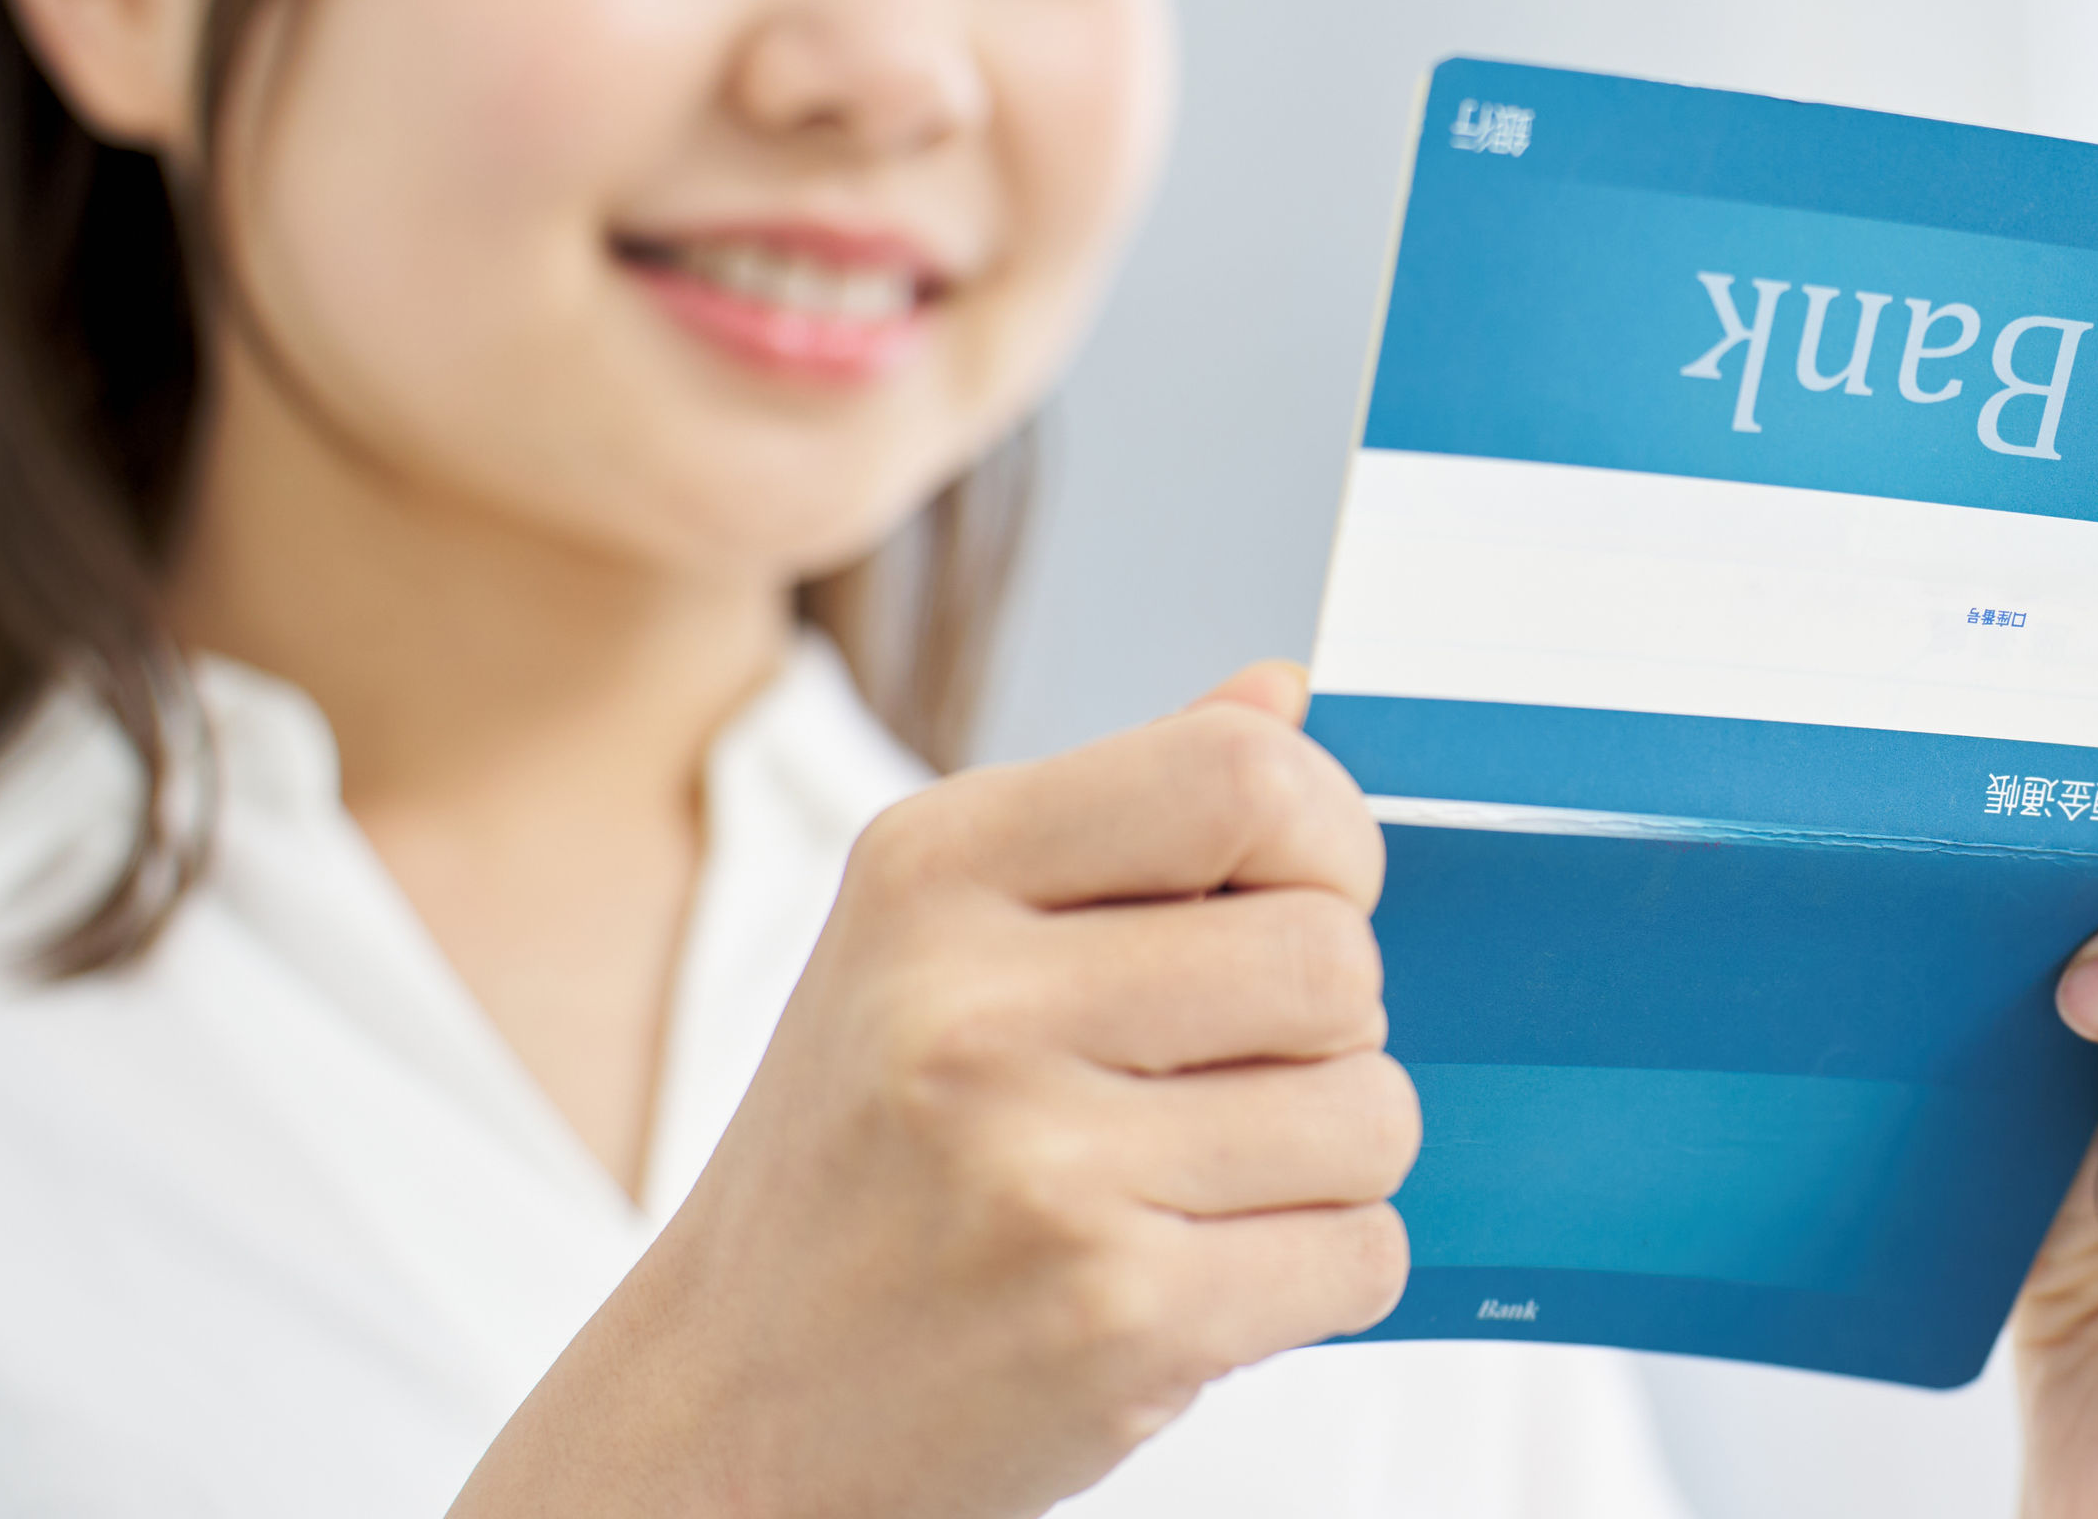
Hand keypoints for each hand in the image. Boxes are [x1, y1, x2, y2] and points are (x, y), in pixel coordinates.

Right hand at [453, 663, 1416, 1518]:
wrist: (726, 1404)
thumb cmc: (865, 1154)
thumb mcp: (937, 937)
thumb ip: (1124, 811)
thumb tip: (1284, 693)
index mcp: (935, 869)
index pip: (1247, 778)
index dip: (1329, 839)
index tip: (1296, 899)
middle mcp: (974, 1008)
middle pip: (1336, 957)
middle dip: (1330, 1026)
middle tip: (1230, 1077)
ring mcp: (1043, 1172)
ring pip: (1371, 1112)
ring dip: (1330, 1160)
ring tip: (1202, 1182)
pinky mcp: (1114, 1322)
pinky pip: (1361, 1254)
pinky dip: (1321, 1271)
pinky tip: (1202, 1271)